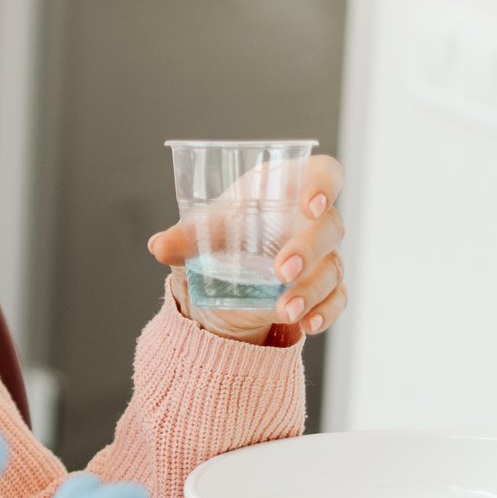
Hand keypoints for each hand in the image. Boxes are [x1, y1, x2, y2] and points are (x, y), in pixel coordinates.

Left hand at [147, 153, 348, 343]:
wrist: (223, 274)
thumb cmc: (221, 233)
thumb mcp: (201, 232)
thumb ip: (184, 236)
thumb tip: (159, 246)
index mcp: (285, 188)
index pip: (323, 173)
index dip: (324, 184)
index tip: (310, 205)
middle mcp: (310, 220)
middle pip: (330, 227)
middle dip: (308, 249)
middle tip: (282, 272)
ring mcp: (323, 254)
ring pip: (332, 268)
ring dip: (311, 290)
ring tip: (285, 309)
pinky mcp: (324, 287)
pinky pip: (337, 298)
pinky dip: (325, 312)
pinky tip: (309, 324)